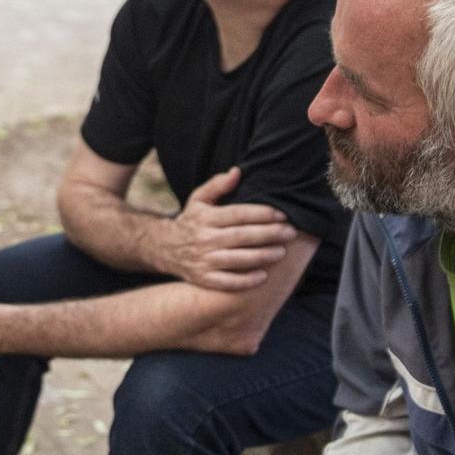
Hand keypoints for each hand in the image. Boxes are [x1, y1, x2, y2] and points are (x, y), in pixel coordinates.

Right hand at [157, 167, 296, 289]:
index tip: (281, 214)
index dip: (261, 213)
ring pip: (238, 259)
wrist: (164, 248)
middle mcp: (204, 239)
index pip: (238, 214)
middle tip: (290, 233)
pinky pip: (227, 282)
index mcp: (205, 218)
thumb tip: (237, 171)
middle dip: (269, 234)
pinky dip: (245, 280)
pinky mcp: (204, 279)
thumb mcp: (198, 199)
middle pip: (242, 236)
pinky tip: (263, 276)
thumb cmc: (190, 221)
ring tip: (281, 252)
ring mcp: (203, 260)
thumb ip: (217, 185)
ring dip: (262, 256)